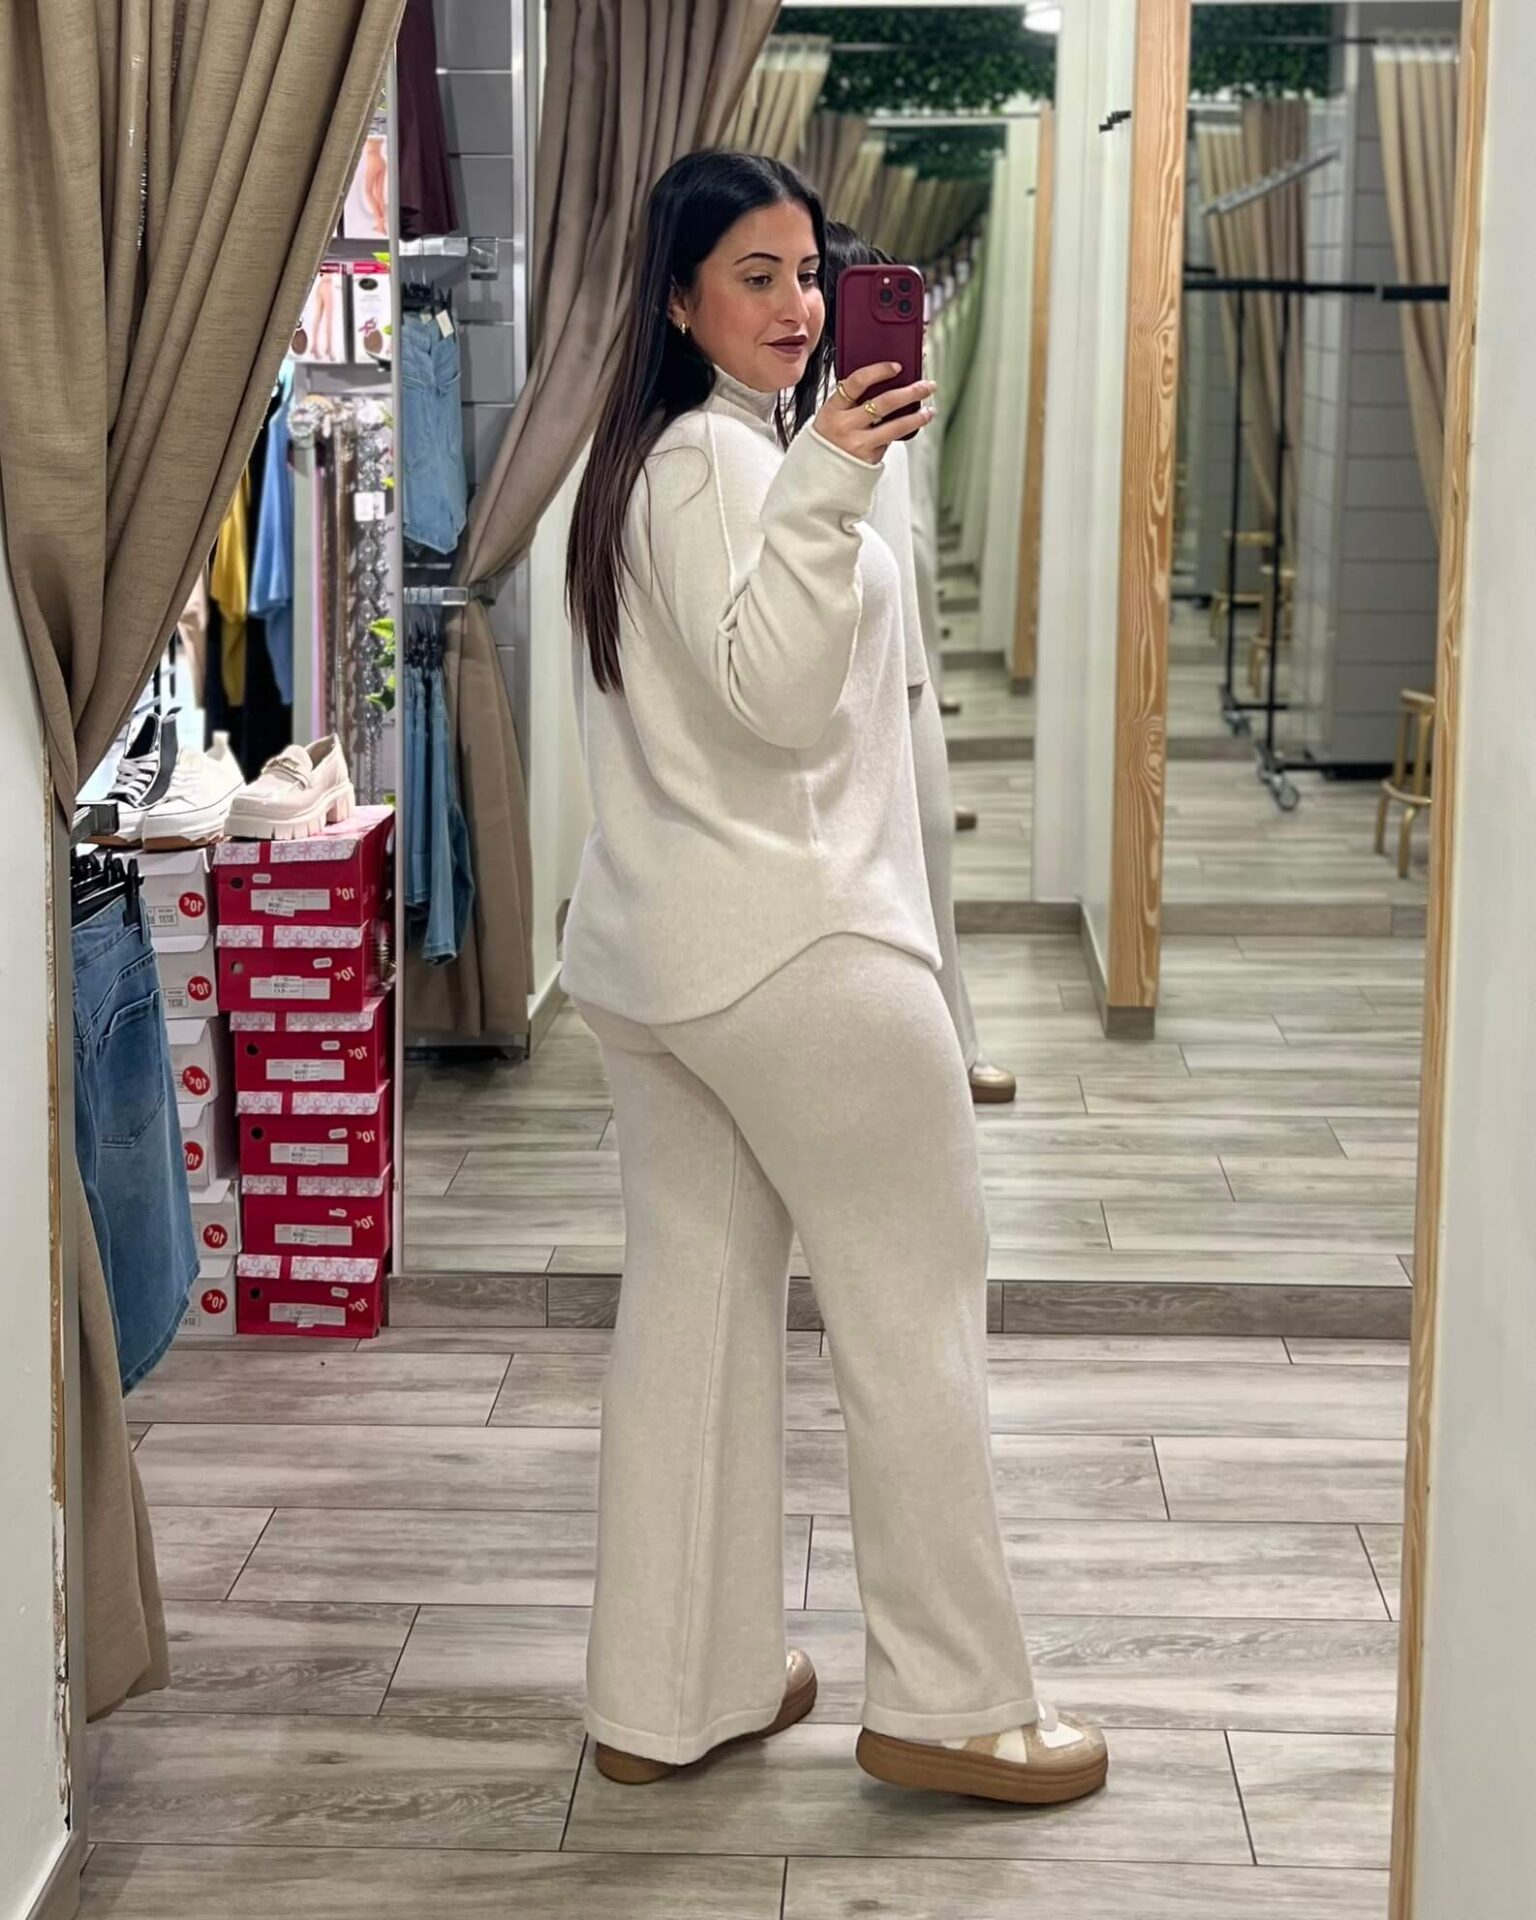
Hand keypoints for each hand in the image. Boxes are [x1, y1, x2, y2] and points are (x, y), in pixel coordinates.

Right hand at [815, 362, 936, 465]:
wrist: (819, 475)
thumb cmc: (828, 438)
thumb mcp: (831, 415)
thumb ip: (851, 401)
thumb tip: (888, 383)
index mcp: (832, 409)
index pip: (857, 382)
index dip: (879, 371)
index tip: (898, 367)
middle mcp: (845, 426)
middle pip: (885, 403)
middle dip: (911, 392)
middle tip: (927, 385)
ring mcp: (858, 444)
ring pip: (896, 426)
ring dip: (917, 417)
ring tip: (929, 410)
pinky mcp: (869, 459)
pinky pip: (890, 442)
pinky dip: (901, 433)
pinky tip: (910, 427)